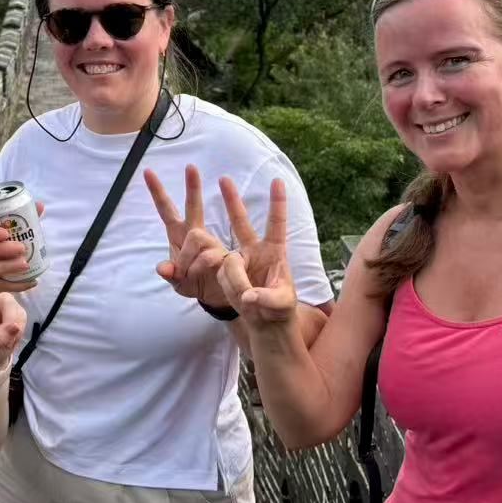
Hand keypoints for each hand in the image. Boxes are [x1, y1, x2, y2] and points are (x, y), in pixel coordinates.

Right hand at [0, 200, 44, 293]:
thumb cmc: (6, 247)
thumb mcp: (14, 233)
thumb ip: (25, 219)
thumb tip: (40, 206)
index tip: (6, 233)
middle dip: (3, 249)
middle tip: (22, 248)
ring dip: (8, 267)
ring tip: (26, 265)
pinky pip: (0, 286)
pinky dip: (16, 285)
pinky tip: (32, 282)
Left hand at [144, 166, 231, 306]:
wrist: (216, 296)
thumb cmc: (193, 283)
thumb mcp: (178, 282)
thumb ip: (170, 274)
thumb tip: (163, 268)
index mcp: (179, 235)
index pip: (166, 210)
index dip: (157, 192)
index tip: (147, 171)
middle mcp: (196, 234)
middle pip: (193, 208)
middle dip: (192, 187)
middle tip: (191, 167)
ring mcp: (211, 242)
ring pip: (198, 237)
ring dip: (188, 259)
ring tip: (188, 274)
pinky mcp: (224, 253)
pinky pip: (208, 256)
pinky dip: (199, 269)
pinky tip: (200, 276)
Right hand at [215, 176, 299, 326]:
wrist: (264, 323)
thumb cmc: (280, 310)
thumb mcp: (282, 304)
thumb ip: (267, 299)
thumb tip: (248, 296)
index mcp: (275, 252)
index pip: (277, 224)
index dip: (277, 203)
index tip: (277, 181)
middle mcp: (255, 252)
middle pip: (241, 223)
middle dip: (233, 201)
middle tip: (224, 179)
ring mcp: (239, 262)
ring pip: (227, 261)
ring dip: (235, 281)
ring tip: (247, 298)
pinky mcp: (225, 274)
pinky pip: (220, 276)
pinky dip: (229, 289)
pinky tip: (240, 300)